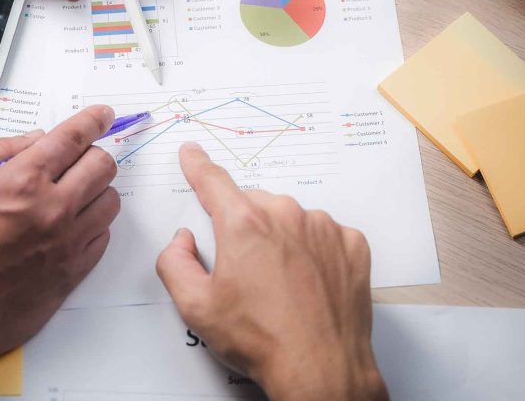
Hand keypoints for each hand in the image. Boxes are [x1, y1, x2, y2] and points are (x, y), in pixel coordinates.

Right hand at [0, 105, 118, 355]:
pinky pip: (103, 236)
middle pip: (102, 165)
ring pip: (110, 200)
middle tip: (79, 161)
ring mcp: (67, 241)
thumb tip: (38, 138)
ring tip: (73, 198)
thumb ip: (2, 151)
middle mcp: (53, 207)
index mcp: (24, 180)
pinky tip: (71, 227)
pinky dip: (93, 226)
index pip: (73, 137)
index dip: (93, 120)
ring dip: (96, 192)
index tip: (102, 115)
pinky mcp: (73, 271)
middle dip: (93, 155)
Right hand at [156, 143, 385, 400]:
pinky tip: (308, 283)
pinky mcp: (350, 243)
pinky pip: (324, 234)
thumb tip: (182, 240)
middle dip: (244, 228)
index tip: (192, 153)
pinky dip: (314, 252)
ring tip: (281, 285)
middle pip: (253, 205)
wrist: (321, 371)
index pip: (212, 180)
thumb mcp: (196, 308)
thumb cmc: (263, 341)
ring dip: (281, 239)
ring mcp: (322, 226)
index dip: (197, 164)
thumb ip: (174, 263)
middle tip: (246, 272)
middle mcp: (284, 213)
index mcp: (243, 223)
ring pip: (290, 218)